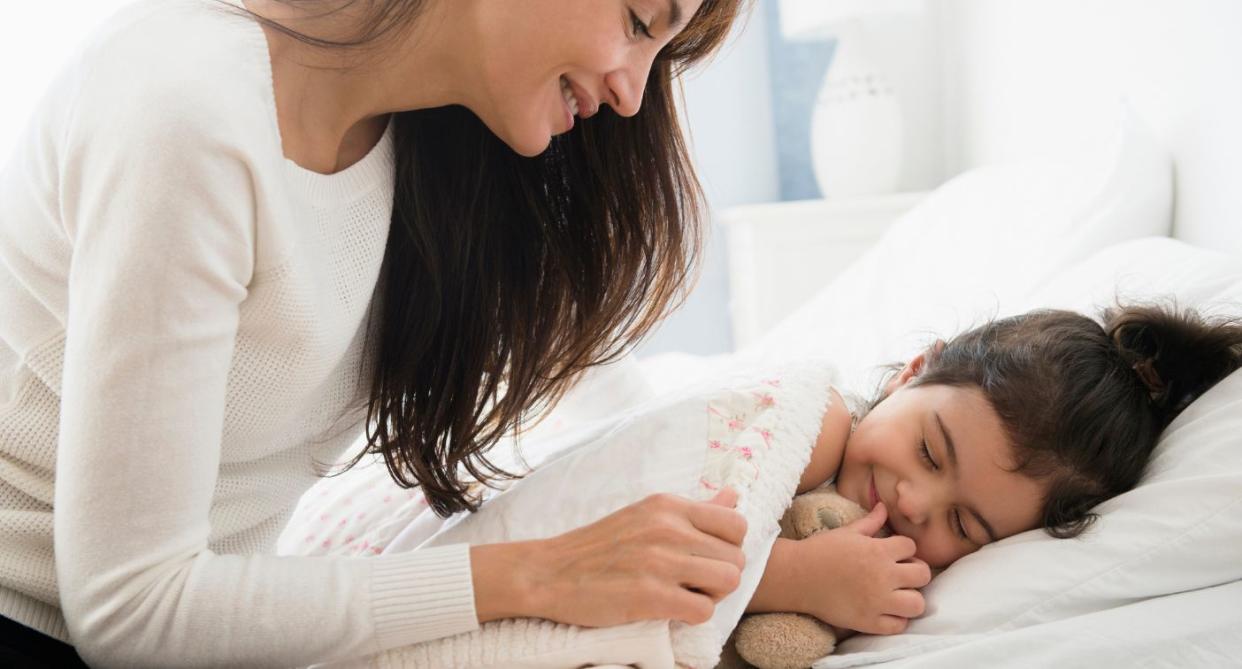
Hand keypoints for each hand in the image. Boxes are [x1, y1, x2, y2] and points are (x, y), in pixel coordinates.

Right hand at [472, 488, 747, 626]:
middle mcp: (668, 527)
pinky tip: (671, 611)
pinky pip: (704, 610)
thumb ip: (695, 508)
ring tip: (686, 596)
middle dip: (721, 576)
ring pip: (729, 581)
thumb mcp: (646, 514)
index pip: (737, 523)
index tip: (705, 559)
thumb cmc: (599, 547)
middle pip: (736, 558)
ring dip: (713, 597)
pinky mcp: (650, 595)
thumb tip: (734, 493)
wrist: (548, 573)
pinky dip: (694, 617)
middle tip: (693, 584)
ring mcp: (660, 561)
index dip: (729, 547)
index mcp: (668, 505)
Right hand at [790, 502, 930, 634]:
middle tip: (901, 575)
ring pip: (917, 604)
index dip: (905, 549)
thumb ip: (870, 522)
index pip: (911, 546)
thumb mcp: (847, 532)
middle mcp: (882, 576)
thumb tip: (884, 507)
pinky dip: (896, 620)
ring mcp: (877, 601)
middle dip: (915, 573)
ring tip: (898, 595)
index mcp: (878, 551)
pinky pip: (898, 626)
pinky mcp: (868, 622)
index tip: (894, 554)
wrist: (796, 576)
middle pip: (923, 575)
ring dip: (911, 599)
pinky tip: (885, 611)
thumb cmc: (820, 551)